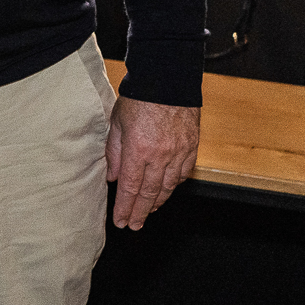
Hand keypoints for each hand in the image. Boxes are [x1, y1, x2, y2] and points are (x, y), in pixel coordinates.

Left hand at [106, 96, 200, 229]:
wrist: (167, 79)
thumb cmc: (138, 98)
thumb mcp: (117, 123)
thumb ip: (114, 152)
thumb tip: (112, 178)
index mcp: (138, 150)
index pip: (130, 188)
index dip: (125, 208)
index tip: (120, 221)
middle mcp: (160, 155)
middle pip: (149, 193)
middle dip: (140, 212)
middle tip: (133, 226)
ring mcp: (179, 152)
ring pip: (168, 187)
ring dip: (157, 202)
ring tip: (147, 212)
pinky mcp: (192, 147)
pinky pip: (183, 173)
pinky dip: (173, 186)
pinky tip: (166, 191)